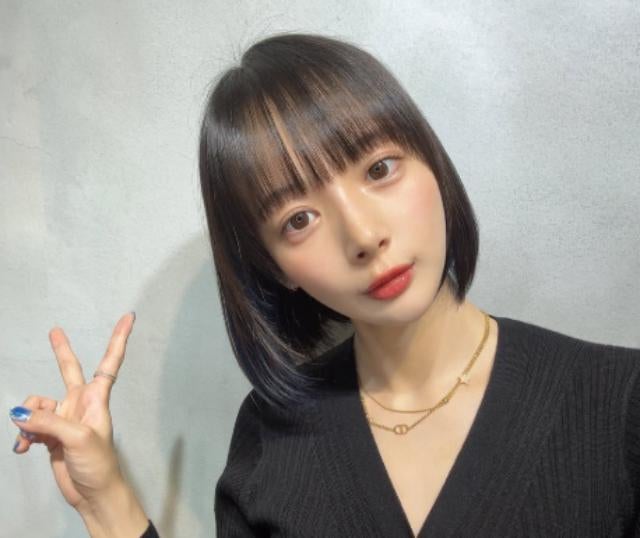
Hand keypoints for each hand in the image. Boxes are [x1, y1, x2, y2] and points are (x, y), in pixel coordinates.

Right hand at [10, 312, 137, 517]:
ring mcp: (65, 419)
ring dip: (27, 417)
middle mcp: (80, 403)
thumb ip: (47, 422)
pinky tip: (23, 448)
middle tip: (55, 330)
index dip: (119, 339)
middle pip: (69, 370)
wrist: (92, 494)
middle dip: (61, 351)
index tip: (129, 317)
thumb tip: (19, 413)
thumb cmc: (98, 465)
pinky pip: (29, 425)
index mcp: (96, 398)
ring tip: (30, 437)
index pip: (109, 362)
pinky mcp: (51, 435)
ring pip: (36, 404)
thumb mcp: (76, 439)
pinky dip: (22, 435)